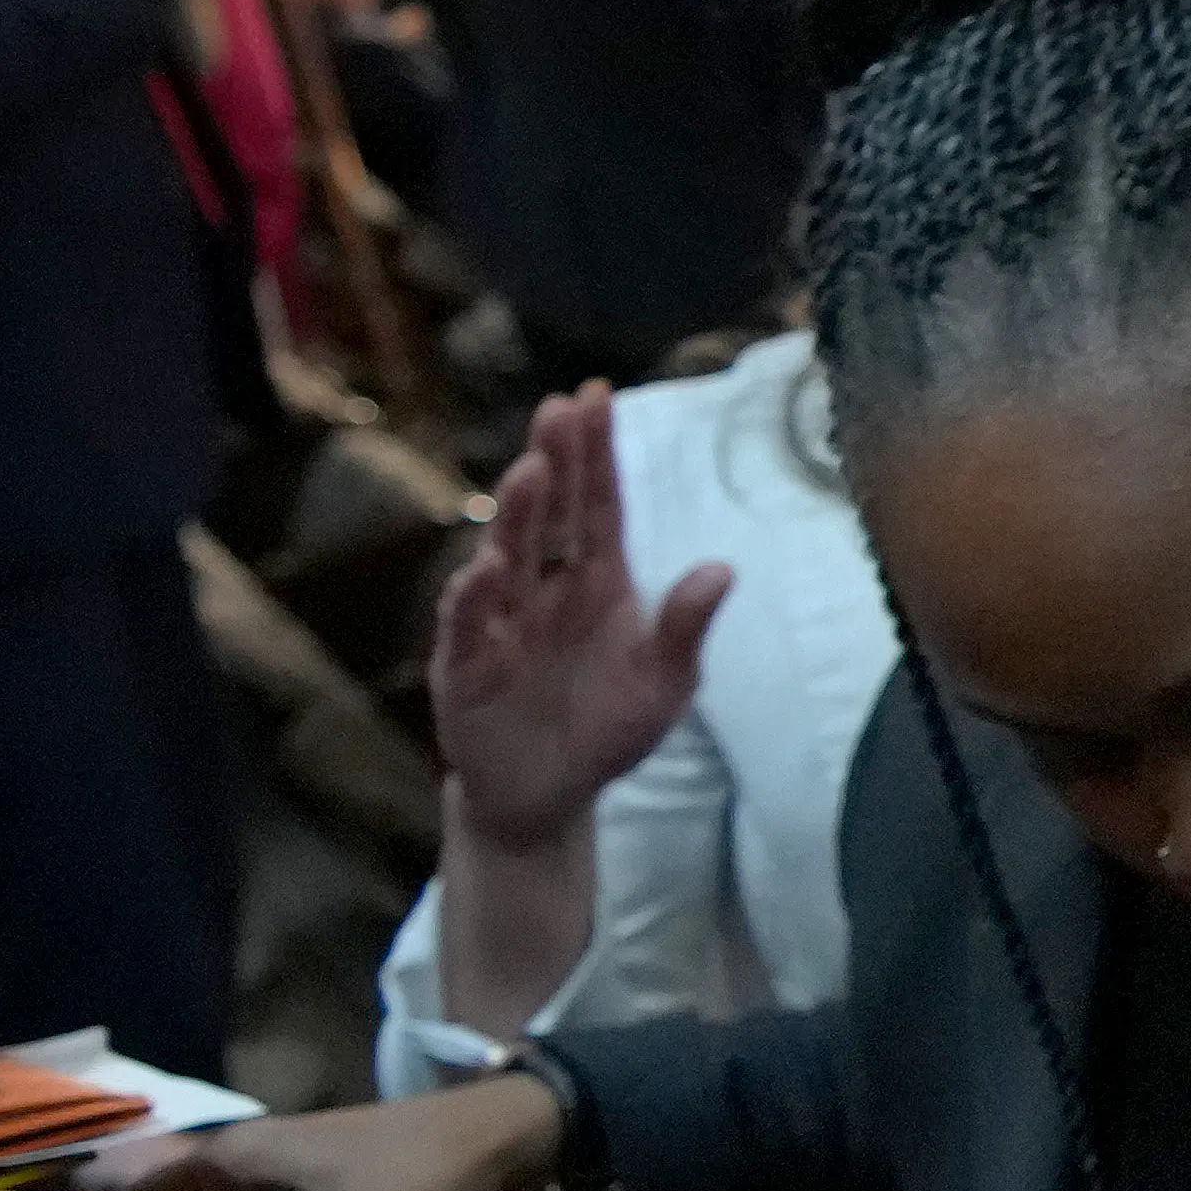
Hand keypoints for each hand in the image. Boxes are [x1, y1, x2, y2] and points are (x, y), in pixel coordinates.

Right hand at [428, 386, 730, 846]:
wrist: (550, 795)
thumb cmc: (607, 730)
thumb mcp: (663, 684)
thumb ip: (683, 628)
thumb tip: (724, 568)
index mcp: (596, 582)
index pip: (597, 505)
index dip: (596, 453)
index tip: (596, 395)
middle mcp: (544, 587)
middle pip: (551, 514)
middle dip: (556, 461)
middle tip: (561, 409)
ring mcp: (500, 620)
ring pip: (507, 554)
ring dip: (519, 513)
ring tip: (534, 470)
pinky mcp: (465, 665)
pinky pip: (468, 625)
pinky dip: (475, 598)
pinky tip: (488, 569)